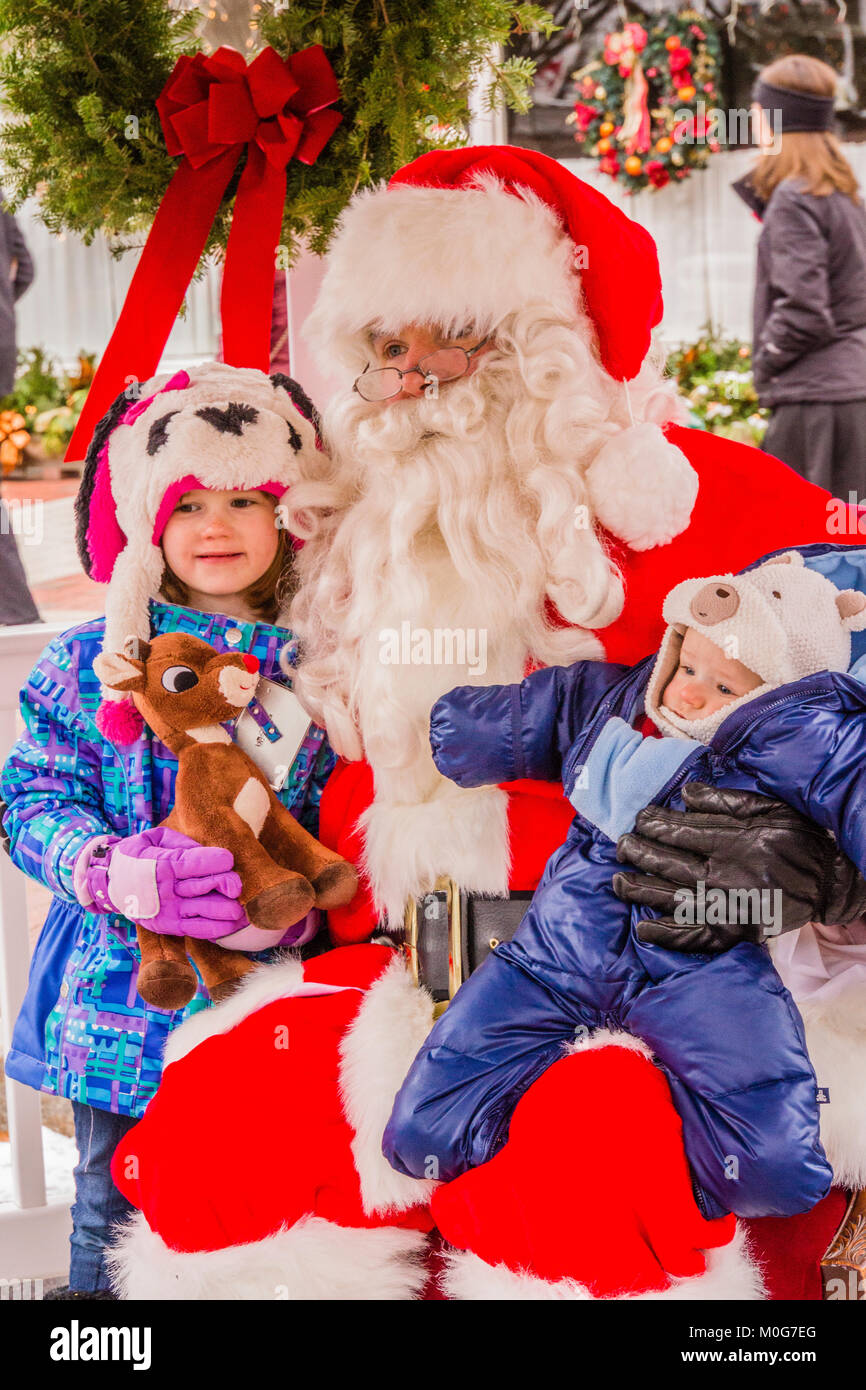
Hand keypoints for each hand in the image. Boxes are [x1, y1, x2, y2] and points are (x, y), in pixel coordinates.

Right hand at [77, 826, 247, 939]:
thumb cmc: (138, 855)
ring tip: (241, 908)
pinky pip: (197, 930)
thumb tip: (207, 852)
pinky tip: (233, 923)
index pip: (192, 863)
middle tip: (236, 885)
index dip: (214, 861)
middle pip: (203, 886)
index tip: (228, 859)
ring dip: (227, 910)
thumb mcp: (153, 838)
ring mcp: (167, 910)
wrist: (109, 883)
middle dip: (226, 883)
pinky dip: (217, 928)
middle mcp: (164, 890)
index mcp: (160, 865)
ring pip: (204, 910)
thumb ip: (180, 843)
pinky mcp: (169, 927)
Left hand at [612, 781, 865, 953]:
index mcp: (736, 843)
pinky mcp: (736, 932)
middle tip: (620, 846)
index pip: (684, 833)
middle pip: (672, 864)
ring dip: (642, 890)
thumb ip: (726, 801)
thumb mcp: (770, 808)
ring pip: (675, 899)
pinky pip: (696, 937)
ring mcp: (730, 907)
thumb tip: (686, 794)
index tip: (638, 819)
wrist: (830, 882)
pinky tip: (643, 930)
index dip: (657, 826)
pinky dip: (668, 936)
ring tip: (617, 882)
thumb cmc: (798, 839)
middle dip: (640, 854)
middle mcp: (728, 876)